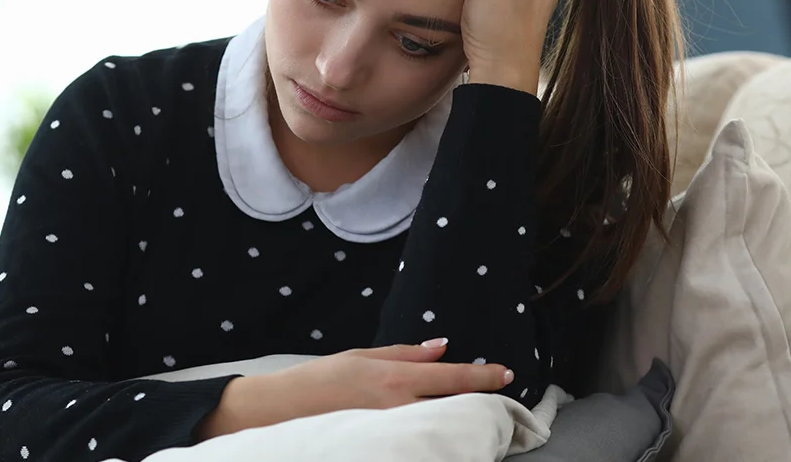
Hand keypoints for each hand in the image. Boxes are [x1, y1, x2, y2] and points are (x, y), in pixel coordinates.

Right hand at [195, 340, 512, 439]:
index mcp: (395, 379)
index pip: (452, 378)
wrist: (283, 410)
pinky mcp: (383, 445)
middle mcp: (399, 408)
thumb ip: (406, 353)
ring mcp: (392, 431)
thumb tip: (441, 346)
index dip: (483, 376)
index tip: (507, 374)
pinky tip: (444, 430)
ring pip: (440, 425)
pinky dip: (435, 431)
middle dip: (480, 401)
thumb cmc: (321, 378)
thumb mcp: (363, 355)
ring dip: (461, 418)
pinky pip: (419, 437)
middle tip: (503, 396)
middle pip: (455, 406)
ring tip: (479, 414)